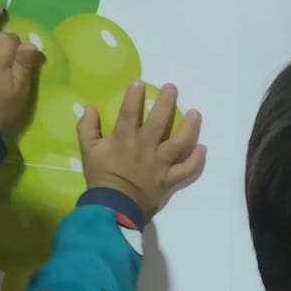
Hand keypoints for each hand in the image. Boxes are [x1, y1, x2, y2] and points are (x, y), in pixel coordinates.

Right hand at [77, 81, 204, 217]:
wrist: (112, 208)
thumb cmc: (100, 178)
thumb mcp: (87, 151)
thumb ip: (87, 128)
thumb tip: (89, 108)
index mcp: (124, 139)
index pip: (130, 113)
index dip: (134, 97)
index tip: (139, 83)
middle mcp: (145, 148)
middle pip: (159, 122)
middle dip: (167, 103)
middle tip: (172, 88)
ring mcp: (160, 164)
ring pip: (179, 143)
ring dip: (190, 127)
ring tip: (196, 113)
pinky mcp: (169, 179)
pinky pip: (187, 169)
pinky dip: (197, 160)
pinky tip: (203, 148)